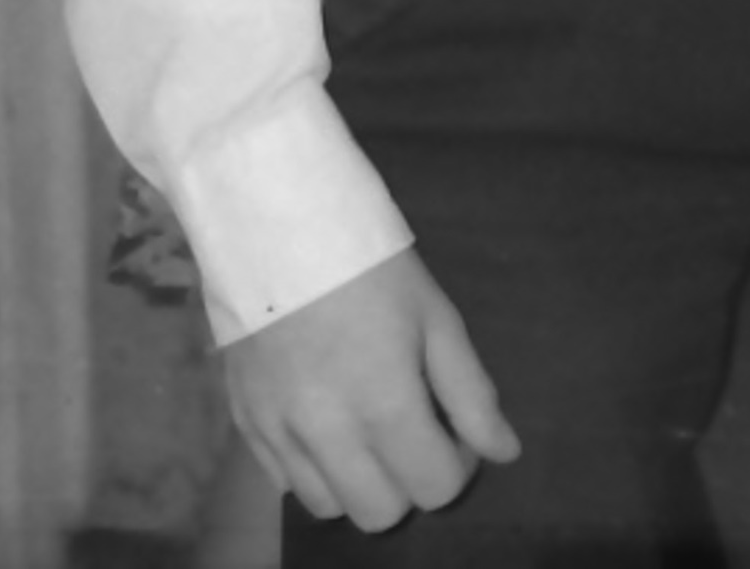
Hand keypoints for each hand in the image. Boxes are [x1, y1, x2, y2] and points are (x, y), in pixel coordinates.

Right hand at [221, 246, 519, 532]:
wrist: (279, 234)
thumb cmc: (375, 271)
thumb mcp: (439, 322)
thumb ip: (472, 395)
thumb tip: (505, 452)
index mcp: (382, 404)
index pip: (433, 487)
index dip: (458, 466)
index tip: (456, 430)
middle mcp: (325, 434)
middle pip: (379, 513)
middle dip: (410, 483)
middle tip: (417, 434)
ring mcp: (277, 434)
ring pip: (329, 506)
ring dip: (360, 482)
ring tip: (371, 430)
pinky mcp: (244, 426)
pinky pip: (285, 483)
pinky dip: (315, 470)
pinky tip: (330, 424)